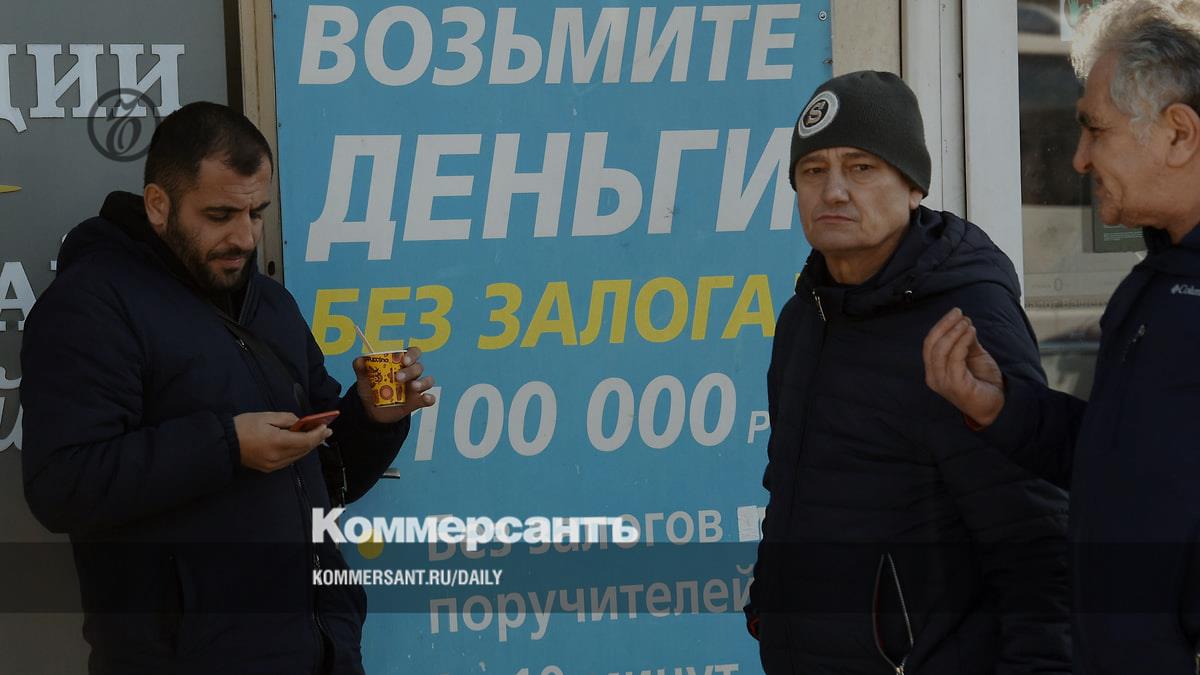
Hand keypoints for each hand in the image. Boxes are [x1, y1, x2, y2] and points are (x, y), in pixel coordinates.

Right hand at [234, 411, 331, 471]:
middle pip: (304, 450)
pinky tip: (302, 445)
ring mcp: (273, 465)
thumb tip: (299, 423)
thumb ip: (287, 419)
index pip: (305, 440)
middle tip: (327, 431)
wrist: (224, 444)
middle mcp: (278, 457)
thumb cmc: (244, 426)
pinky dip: (298, 452)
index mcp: (277, 442)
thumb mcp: (266, 416)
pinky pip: (290, 460)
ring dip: (309, 446)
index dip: (318, 434)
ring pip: (298, 456)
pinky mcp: (269, 468)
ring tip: (318, 437)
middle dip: (317, 440)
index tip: (326, 427)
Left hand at [352, 345, 436, 423]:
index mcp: (401, 363)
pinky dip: (429, 398)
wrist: (372, 412)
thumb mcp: (364, 379)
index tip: (404, 360)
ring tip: (412, 387)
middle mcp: (411, 373)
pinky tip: (426, 399)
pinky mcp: (417, 401)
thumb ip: (361, 369)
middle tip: (398, 378)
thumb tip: (360, 360)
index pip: (413, 353)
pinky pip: (429, 399)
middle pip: (418, 367)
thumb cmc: (371, 390)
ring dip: (422, 382)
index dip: (412, 354)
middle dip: (410, 371)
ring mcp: (416, 388)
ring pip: (428, 381)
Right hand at [923, 308, 1005, 426]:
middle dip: (945, 325)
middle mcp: (934, 377)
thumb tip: (964, 323)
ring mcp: (943, 382)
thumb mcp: (974, 356)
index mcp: (934, 370)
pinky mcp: (955, 385)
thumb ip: (966, 342)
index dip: (941, 326)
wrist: (997, 405)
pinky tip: (971, 333)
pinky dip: (962, 342)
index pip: (930, 343)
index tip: (956, 313)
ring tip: (967, 323)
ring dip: (954, 332)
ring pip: (941, 351)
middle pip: (931, 345)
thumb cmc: (983, 382)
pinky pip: (955, 359)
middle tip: (959, 313)